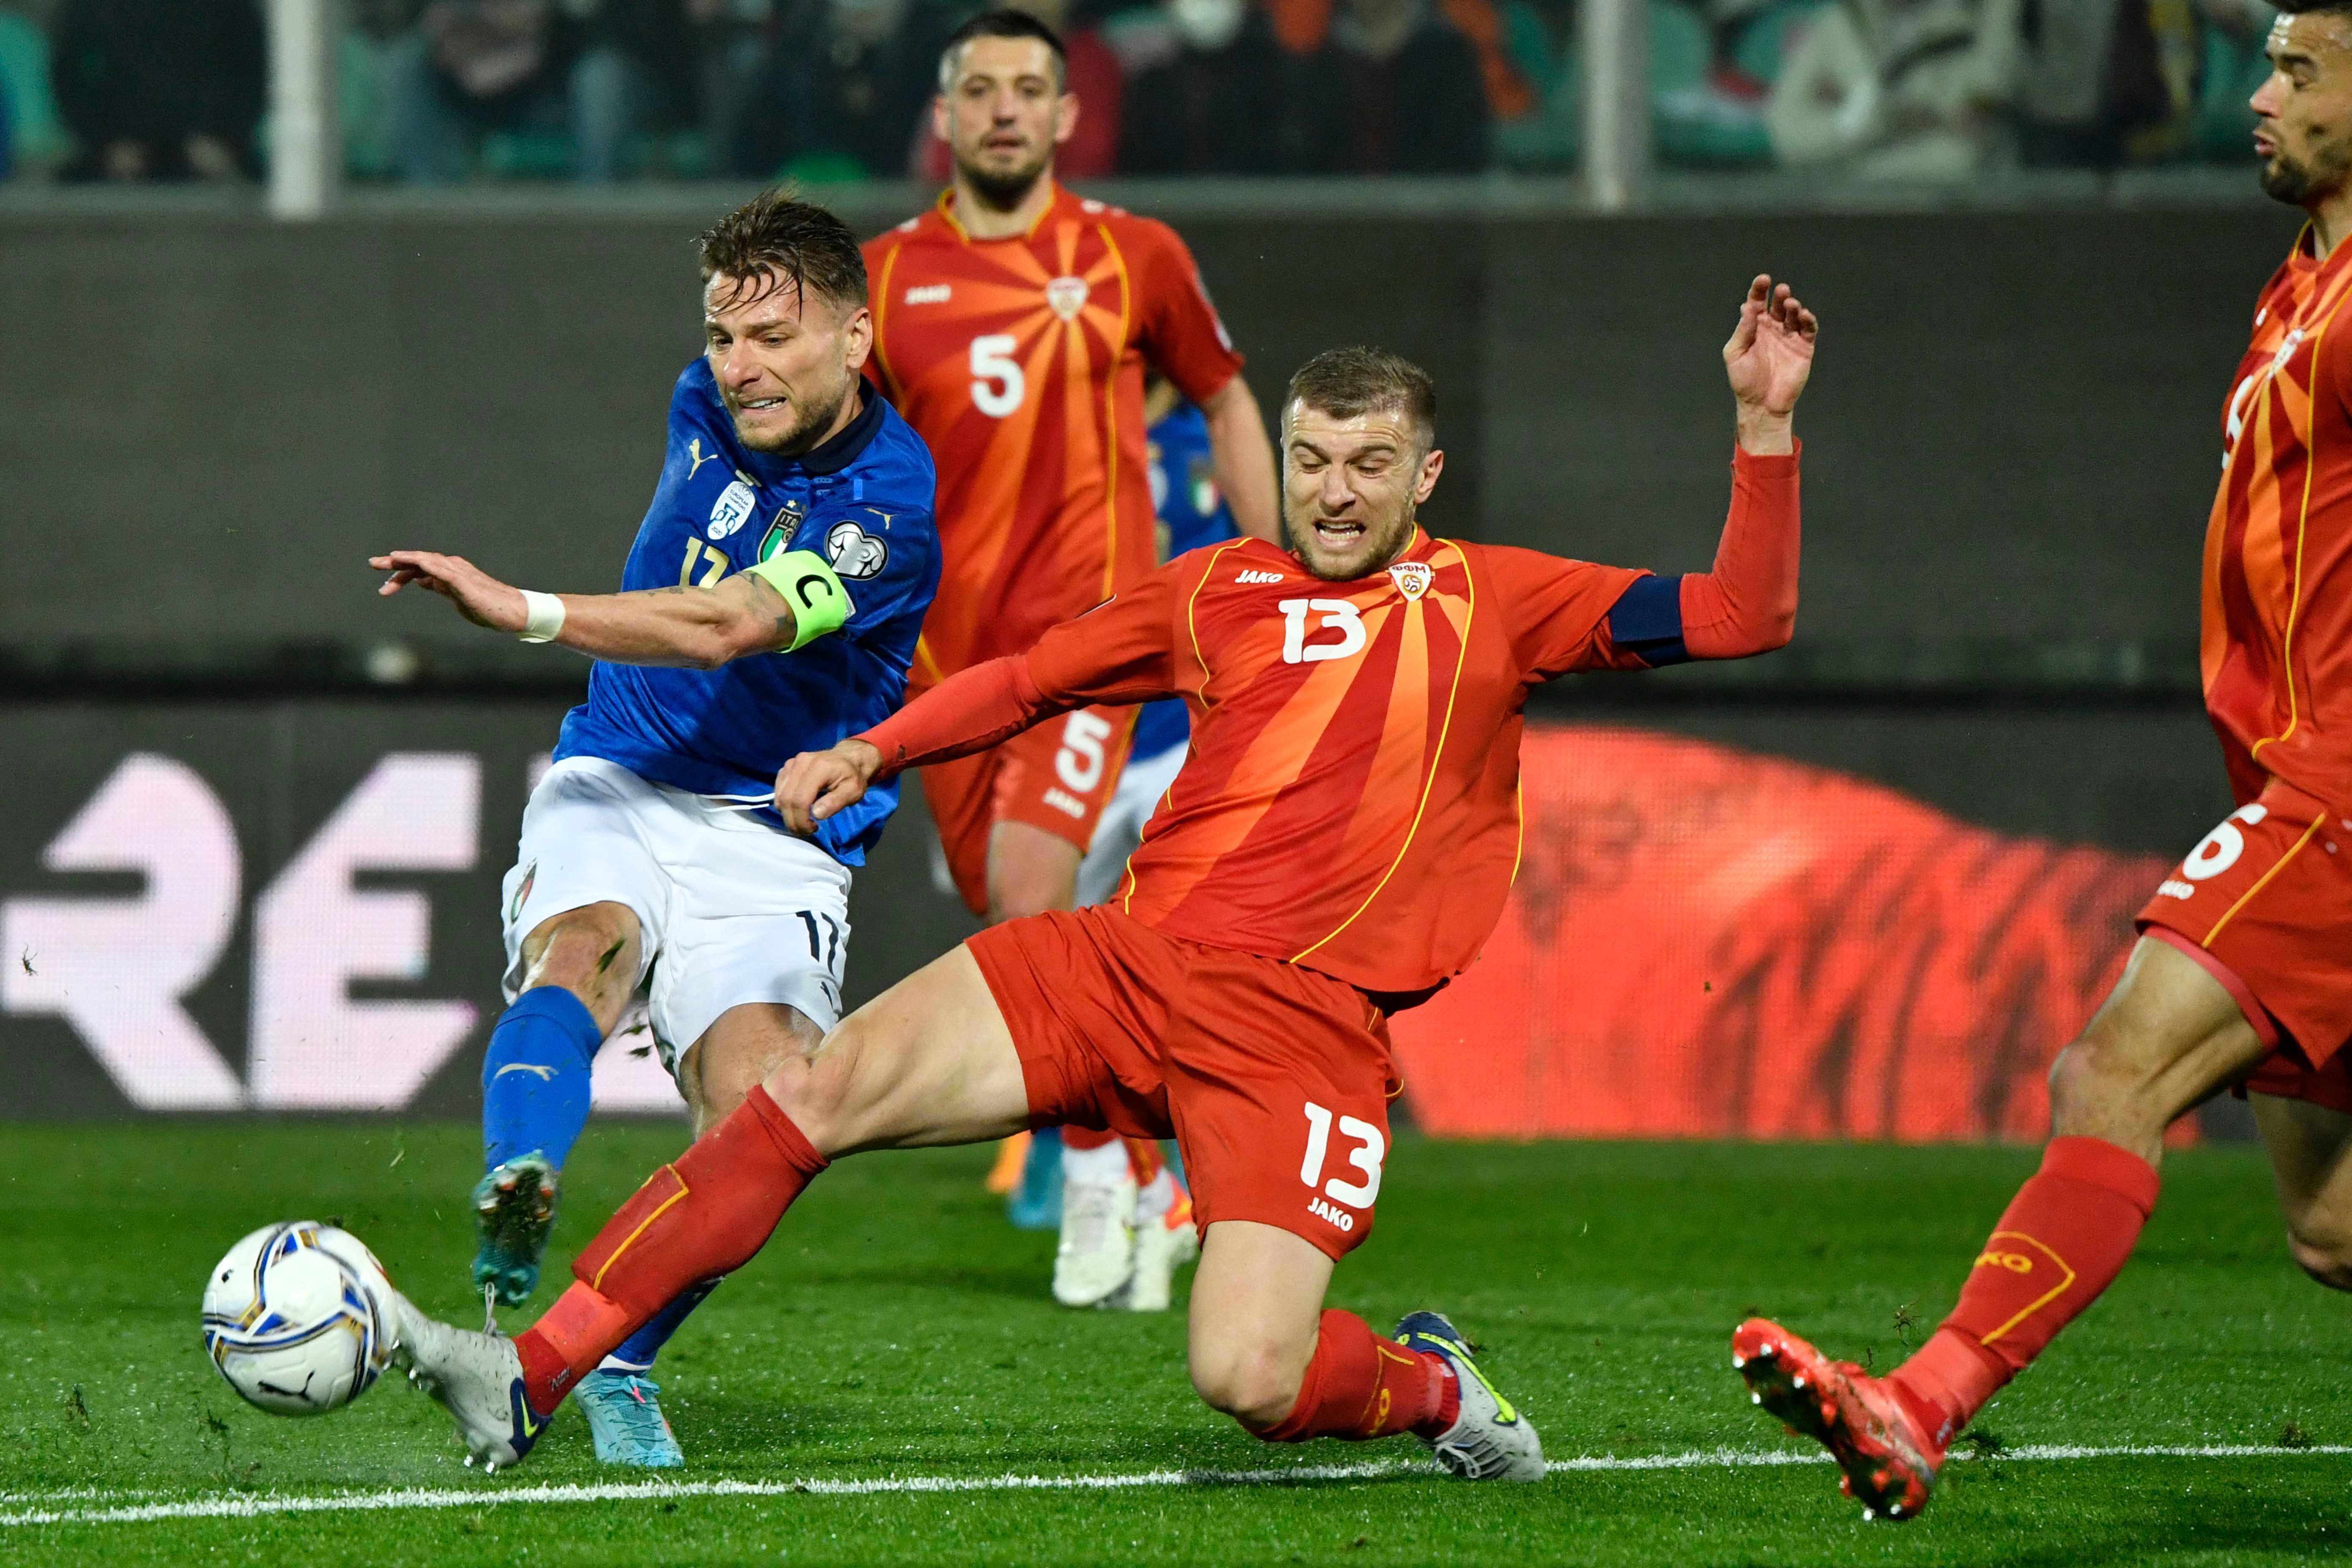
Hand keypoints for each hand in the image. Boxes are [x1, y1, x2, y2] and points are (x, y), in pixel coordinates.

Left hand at [370, 550, 529, 632]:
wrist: (513, 612)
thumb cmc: (489, 608)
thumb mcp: (457, 597)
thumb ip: (441, 587)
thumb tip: (423, 581)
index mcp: (450, 573)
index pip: (420, 569)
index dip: (400, 572)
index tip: (382, 581)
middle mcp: (452, 567)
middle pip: (419, 561)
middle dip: (395, 562)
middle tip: (372, 563)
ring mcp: (458, 573)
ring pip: (427, 560)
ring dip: (406, 560)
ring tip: (386, 561)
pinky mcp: (464, 581)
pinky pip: (441, 569)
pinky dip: (425, 563)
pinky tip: (411, 562)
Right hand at [775, 739, 882, 833]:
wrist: (848, 758)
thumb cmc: (852, 776)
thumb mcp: (853, 791)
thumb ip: (836, 802)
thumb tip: (816, 814)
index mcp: (817, 767)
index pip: (800, 800)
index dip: (802, 820)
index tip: (813, 829)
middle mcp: (800, 763)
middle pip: (786, 799)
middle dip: (793, 821)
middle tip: (806, 830)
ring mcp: (791, 764)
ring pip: (779, 797)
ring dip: (788, 815)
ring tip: (804, 820)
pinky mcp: (786, 768)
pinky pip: (778, 791)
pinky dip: (785, 805)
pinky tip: (799, 809)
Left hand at [1724, 275, 1817, 447]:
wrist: (1762, 404)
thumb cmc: (1744, 381)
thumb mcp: (1735, 354)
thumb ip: (1743, 331)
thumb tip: (1747, 307)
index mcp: (1754, 328)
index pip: (1757, 302)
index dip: (1759, 289)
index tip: (1763, 279)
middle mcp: (1773, 329)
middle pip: (1778, 305)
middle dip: (1780, 296)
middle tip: (1782, 290)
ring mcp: (1789, 337)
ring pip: (1794, 314)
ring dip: (1794, 306)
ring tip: (1791, 304)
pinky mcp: (1803, 347)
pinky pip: (1808, 329)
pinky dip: (1808, 320)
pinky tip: (1803, 315)